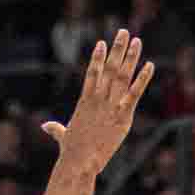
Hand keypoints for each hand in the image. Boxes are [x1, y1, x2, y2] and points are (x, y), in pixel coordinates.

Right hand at [42, 30, 153, 174]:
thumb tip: (45, 126)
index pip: (92, 73)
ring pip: (122, 76)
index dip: (98, 57)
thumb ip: (56, 129)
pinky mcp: (123, 116)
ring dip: (130, 57)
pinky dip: (142, 79)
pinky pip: (134, 93)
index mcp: (85, 101)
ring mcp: (111, 106)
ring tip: (136, 41)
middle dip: (117, 49)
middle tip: (124, 32)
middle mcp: (98, 99)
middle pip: (109, 68)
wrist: (79, 162)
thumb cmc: (71, 152)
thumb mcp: (63, 136)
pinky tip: (149, 65)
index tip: (102, 43)